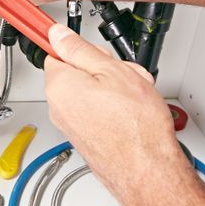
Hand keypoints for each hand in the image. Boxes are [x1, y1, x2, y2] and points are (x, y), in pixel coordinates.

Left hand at [43, 24, 189, 205]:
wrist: (148, 170)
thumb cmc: (135, 128)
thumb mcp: (112, 70)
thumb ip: (80, 49)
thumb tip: (58, 35)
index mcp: (59, 86)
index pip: (56, 52)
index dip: (78, 46)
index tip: (81, 43)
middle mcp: (58, 107)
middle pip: (76, 71)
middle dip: (103, 68)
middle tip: (124, 75)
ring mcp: (71, 125)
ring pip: (90, 91)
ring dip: (113, 88)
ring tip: (134, 97)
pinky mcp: (85, 137)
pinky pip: (96, 110)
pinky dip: (114, 107)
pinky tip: (132, 113)